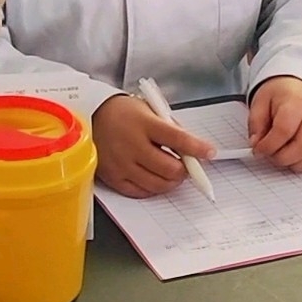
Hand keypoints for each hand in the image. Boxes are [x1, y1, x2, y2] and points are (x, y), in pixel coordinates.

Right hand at [90, 94, 215, 197]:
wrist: (91, 115)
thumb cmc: (123, 112)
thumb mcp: (149, 110)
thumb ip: (170, 128)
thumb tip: (192, 149)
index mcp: (144, 123)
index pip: (177, 138)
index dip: (197, 148)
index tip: (210, 152)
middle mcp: (132, 145)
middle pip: (170, 168)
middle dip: (185, 169)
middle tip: (186, 165)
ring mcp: (122, 164)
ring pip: (158, 184)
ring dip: (171, 181)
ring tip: (172, 172)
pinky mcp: (113, 177)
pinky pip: (141, 192)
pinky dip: (153, 188)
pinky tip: (154, 177)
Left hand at [249, 77, 301, 171]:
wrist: (300, 88)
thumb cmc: (281, 96)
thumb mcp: (260, 102)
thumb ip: (256, 124)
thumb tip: (256, 144)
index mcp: (296, 103)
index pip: (284, 130)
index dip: (269, 145)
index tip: (258, 150)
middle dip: (282, 158)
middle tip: (270, 155)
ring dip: (297, 164)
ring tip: (284, 157)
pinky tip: (300, 160)